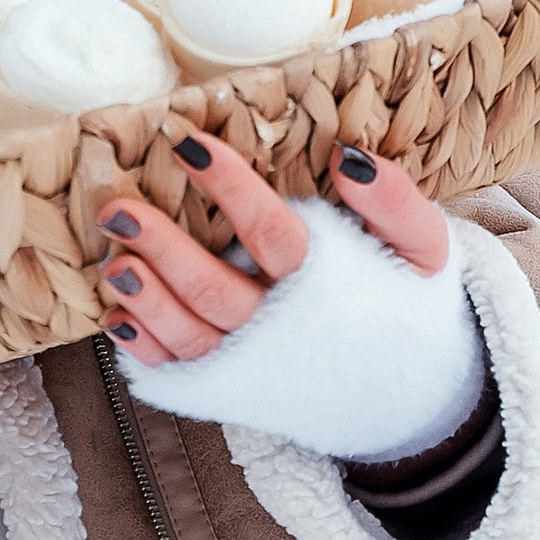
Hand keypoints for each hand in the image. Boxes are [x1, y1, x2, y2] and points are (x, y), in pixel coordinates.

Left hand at [95, 132, 448, 363]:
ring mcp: (254, 367)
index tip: (187, 144)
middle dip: (165, 250)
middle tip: (120, 209)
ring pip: (192, 339)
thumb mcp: (425, 250)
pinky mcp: (234, 390)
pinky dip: (148, 352)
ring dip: (148, 303)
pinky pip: (183, 376)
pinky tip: (118, 318)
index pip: (272, 232)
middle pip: (216, 291)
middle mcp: (283, 331)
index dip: (229, 187)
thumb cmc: (405, 303)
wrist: (412, 395)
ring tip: (114, 264)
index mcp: (329, 287)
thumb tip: (347, 155)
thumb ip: (394, 202)